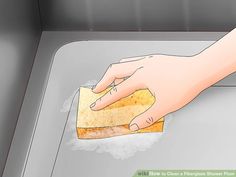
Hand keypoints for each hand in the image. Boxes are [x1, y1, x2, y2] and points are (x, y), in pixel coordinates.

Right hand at [90, 54, 207, 130]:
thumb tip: (134, 125)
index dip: (105, 99)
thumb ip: (147, 117)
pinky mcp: (154, 59)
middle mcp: (142, 66)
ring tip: (110, 81)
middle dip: (103, 81)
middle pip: (115, 71)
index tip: (96, 104)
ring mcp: (147, 60)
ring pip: (123, 63)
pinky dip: (125, 68)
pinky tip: (129, 74)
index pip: (118, 90)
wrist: (199, 70)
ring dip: (114, 73)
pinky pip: (133, 61)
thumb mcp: (164, 106)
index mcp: (141, 77)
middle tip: (97, 90)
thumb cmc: (184, 85)